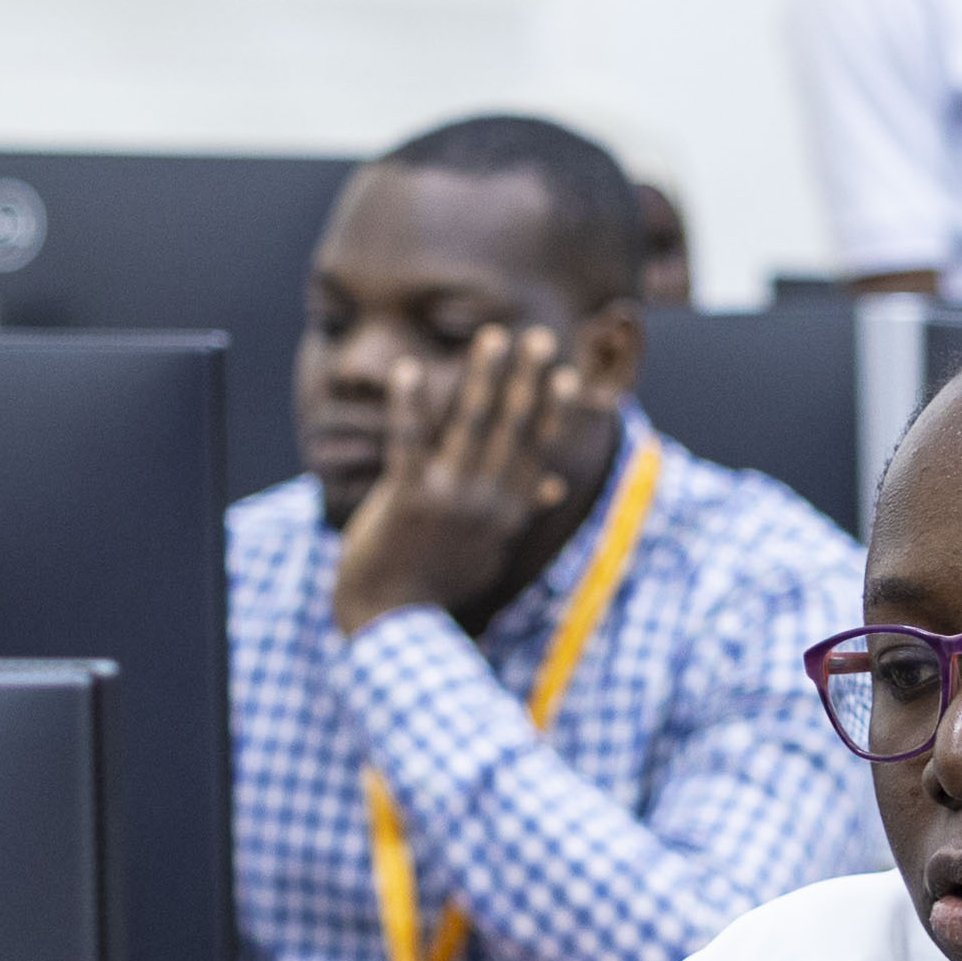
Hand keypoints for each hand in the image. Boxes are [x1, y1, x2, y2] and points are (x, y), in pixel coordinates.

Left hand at [328, 328, 617, 634]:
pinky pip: (411, 440)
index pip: (540, 451)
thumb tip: (551, 487)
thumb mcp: (490, 552)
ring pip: (472, 423)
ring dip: (484, 376)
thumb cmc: (438, 584)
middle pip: (514, 427)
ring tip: (494, 338)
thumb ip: (519, 514)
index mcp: (508, 512)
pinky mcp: (409, 496)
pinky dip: (411, 404)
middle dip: (528, 379)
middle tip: (540, 338)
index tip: (568, 376)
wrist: (394, 623)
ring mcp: (450, 496)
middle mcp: (487, 500)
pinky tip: (408, 369)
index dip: (556, 411)